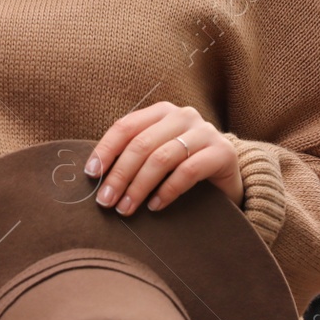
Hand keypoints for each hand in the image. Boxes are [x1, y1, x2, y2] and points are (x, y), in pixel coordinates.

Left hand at [83, 102, 242, 215]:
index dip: (105, 150)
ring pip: (161, 158)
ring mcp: (205, 132)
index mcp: (161, 112)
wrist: (228, 178)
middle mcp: (183, 115)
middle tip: (106, 201)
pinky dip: (167, 191)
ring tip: (126, 208)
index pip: (125, 127)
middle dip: (119, 175)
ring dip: (139, 187)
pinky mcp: (223, 152)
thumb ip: (132, 156)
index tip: (91, 174)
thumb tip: (95, 175)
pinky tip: (154, 206)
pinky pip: (187, 171)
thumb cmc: (183, 167)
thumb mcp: (156, 155)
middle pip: (141, 144)